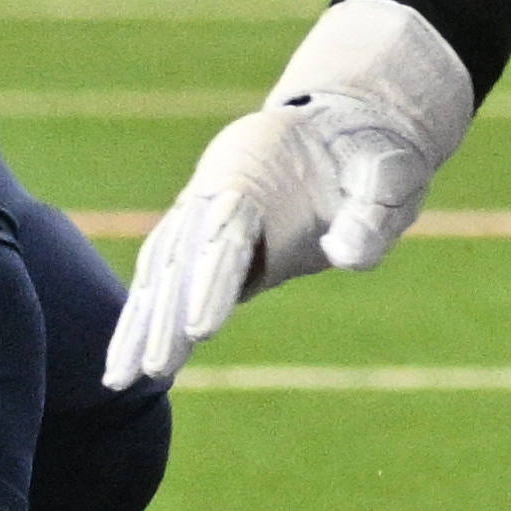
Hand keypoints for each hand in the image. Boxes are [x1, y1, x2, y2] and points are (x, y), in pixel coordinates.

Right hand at [102, 0, 475, 388]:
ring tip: (121, 378)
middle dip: (166, 313)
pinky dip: (146, 316)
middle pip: (181, 252)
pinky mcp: (205, 239)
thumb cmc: (371, 156)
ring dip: (141, 322)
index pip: (228, 229)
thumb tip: (343, 255)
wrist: (345, 133)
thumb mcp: (390, 174)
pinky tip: (129, 361)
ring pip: (162, 268)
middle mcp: (218, 187)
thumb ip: (371, 214)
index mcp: (256, 164)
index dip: (212, 279)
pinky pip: (167, 278)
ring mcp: (204, 212)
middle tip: (155, 369)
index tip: (200, 331)